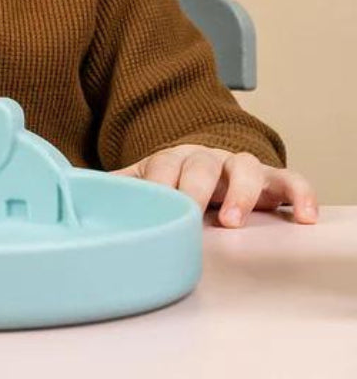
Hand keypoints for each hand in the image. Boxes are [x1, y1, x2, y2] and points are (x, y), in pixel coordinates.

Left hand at [112, 144, 318, 227]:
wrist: (211, 166)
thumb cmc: (176, 180)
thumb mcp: (147, 182)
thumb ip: (120, 187)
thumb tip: (76, 188)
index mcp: (172, 158)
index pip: (163, 165)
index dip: (160, 185)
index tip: (157, 206)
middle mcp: (206, 157)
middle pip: (200, 163)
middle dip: (195, 188)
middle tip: (190, 214)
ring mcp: (238, 166)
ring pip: (243, 166)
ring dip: (241, 192)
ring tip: (233, 222)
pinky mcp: (270, 179)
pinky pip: (289, 180)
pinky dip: (299, 194)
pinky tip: (303, 217)